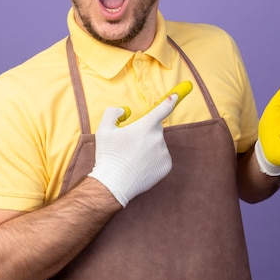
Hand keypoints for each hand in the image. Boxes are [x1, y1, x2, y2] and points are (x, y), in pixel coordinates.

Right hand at [88, 82, 191, 206]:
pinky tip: (140, 165)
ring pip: (157, 143)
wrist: (114, 184)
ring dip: (149, 146)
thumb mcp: (103, 130)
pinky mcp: (167, 165)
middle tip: (130, 143)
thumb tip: (125, 111)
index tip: (176, 96)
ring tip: (133, 157)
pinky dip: (153, 158)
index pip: (162, 109)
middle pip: (155, 128)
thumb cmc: (109, 155)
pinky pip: (161, 156)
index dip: (170, 100)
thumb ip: (113, 113)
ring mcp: (164, 152)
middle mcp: (158, 138)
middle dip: (146, 131)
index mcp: (145, 126)